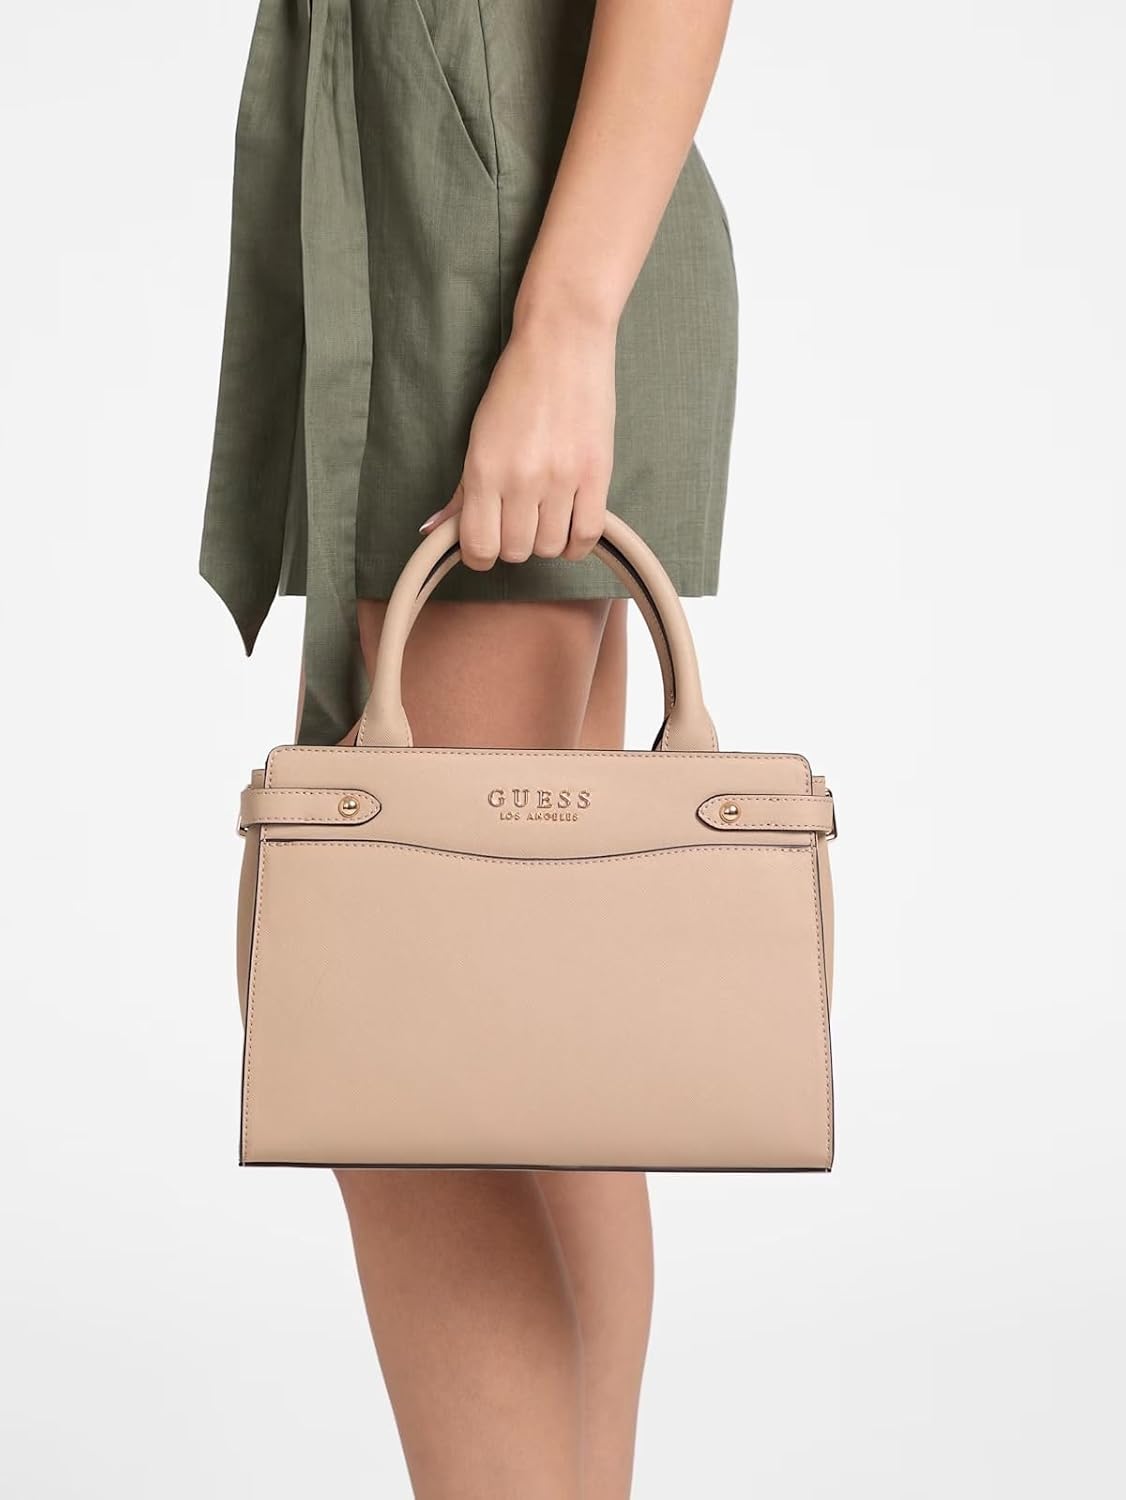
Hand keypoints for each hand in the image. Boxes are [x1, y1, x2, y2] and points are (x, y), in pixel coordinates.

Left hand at [419, 307, 616, 567]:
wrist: (563, 343)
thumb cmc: (517, 386)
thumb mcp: (478, 436)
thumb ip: (462, 490)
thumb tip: (434, 530)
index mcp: (485, 470)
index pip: (478, 547)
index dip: (480, 555)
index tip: (487, 544)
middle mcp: (522, 479)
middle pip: (516, 551)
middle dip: (514, 543)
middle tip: (518, 520)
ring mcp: (562, 479)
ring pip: (550, 547)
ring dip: (546, 540)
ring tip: (546, 515)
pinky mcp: (596, 474)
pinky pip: (586, 535)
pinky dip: (577, 541)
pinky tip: (570, 524)